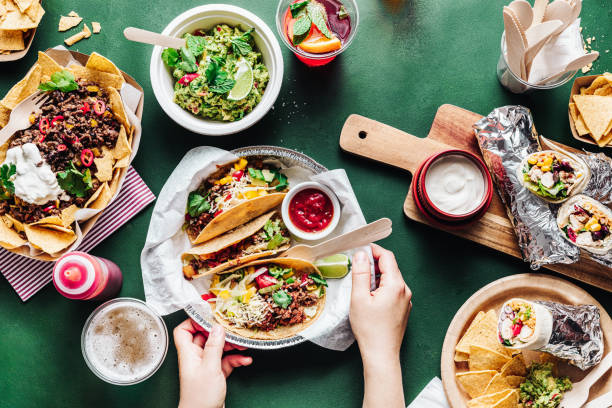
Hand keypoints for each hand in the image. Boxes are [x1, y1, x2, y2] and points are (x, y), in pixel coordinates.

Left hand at [174, 319, 251, 407]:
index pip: (183, 330)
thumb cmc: (200, 398)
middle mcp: (196, 358)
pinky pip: (226, 361)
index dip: (194, 321)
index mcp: (188, 353)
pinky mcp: (215, 374)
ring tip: (242, 344)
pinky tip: (245, 360)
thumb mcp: (210, 367)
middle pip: (205, 337)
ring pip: (218, 348)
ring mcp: (206, 366)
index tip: (209, 316)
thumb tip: (218, 327)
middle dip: (220, 333)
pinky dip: (235, 359)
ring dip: (231, 346)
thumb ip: (214, 346)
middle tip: (232, 329)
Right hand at [350, 243, 411, 361]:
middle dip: (374, 263)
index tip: (360, 249)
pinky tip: (370, 297)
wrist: (381, 354)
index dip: (374, 250)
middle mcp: (405, 290)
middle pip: (390, 267)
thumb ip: (361, 273)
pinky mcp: (404, 309)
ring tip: (362, 285)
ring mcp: (406, 300)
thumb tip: (361, 254)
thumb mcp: (359, 298)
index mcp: (395, 285)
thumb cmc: (369, 328)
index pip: (387, 257)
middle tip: (357, 266)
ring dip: (377, 276)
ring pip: (392, 279)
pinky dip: (382, 287)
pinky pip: (394, 290)